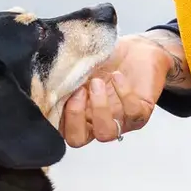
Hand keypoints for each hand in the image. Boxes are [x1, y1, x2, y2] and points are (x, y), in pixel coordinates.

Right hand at [59, 33, 174, 147]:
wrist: (138, 50)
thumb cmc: (108, 59)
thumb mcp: (83, 63)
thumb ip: (67, 72)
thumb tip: (51, 74)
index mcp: (77, 112)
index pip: (58, 127)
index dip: (55, 114)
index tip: (58, 88)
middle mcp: (95, 122)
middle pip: (77, 139)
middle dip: (74, 117)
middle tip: (80, 90)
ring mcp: (118, 121)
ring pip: (105, 134)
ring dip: (99, 108)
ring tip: (98, 82)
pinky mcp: (140, 114)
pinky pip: (131, 113)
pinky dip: (123, 93)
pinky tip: (118, 76)